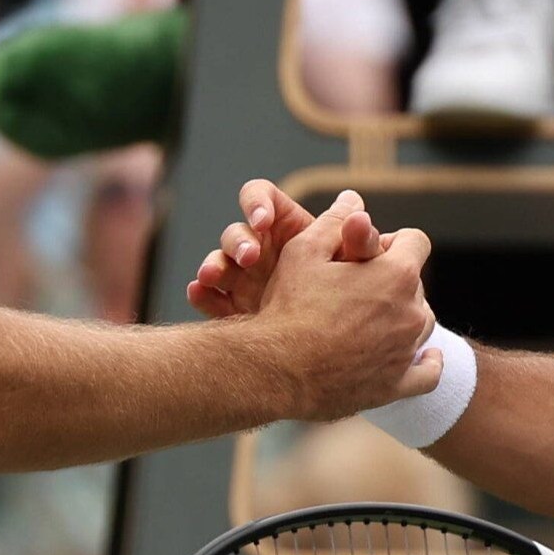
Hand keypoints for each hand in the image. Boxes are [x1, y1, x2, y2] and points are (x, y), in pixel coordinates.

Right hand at [188, 178, 382, 316]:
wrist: (332, 353)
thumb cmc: (353, 299)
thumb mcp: (355, 267)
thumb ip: (355, 237)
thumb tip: (355, 200)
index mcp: (285, 228)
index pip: (262, 200)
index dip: (257, 204)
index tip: (263, 220)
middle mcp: (261, 250)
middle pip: (237, 233)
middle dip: (240, 241)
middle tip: (250, 257)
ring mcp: (243, 281)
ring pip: (219, 262)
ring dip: (215, 264)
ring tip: (212, 274)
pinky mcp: (233, 310)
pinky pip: (209, 297)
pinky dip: (203, 294)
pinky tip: (198, 292)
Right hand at [254, 191, 437, 419]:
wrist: (275, 370)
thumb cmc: (289, 307)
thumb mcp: (305, 252)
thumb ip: (334, 222)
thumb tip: (352, 199)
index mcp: (396, 274)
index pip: (416, 241)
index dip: (392, 242)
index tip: (368, 252)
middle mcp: (411, 312)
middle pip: (416, 284)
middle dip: (392, 281)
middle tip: (356, 288)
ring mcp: (406, 351)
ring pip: (421, 324)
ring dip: (402, 317)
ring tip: (369, 320)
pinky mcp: (397, 385)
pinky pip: (428, 373)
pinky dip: (425, 363)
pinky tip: (419, 356)